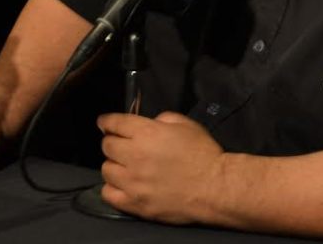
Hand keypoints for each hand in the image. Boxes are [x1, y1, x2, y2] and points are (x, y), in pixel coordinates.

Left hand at [98, 111, 224, 223]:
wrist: (218, 188)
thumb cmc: (204, 154)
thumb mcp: (185, 125)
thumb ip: (161, 119)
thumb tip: (146, 123)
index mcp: (145, 133)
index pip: (112, 123)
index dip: (106, 122)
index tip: (104, 123)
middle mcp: (134, 156)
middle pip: (106, 146)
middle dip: (113, 143)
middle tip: (123, 147)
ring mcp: (133, 182)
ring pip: (106, 169)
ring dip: (114, 166)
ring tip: (126, 168)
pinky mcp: (136, 204)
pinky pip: (109, 194)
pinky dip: (113, 188)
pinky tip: (123, 186)